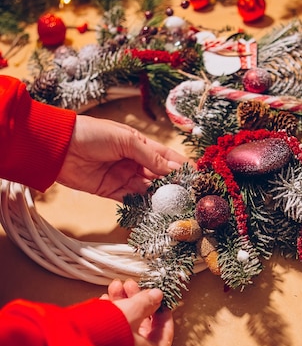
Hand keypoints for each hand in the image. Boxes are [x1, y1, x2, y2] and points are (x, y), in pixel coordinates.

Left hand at [57, 115, 188, 200]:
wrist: (60, 146)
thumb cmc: (93, 134)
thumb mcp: (126, 140)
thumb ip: (150, 157)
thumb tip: (173, 170)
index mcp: (140, 145)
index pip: (166, 157)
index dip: (181, 166)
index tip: (197, 177)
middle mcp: (134, 162)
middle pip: (159, 176)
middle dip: (173, 185)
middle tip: (189, 196)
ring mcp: (123, 177)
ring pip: (147, 190)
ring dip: (160, 197)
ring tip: (175, 206)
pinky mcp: (111, 191)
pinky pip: (131, 200)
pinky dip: (142, 206)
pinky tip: (155, 211)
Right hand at [101, 278, 173, 345]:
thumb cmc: (108, 336)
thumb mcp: (131, 312)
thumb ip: (146, 303)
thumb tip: (157, 296)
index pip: (165, 332)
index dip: (161, 310)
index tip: (156, 296)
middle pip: (143, 329)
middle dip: (136, 303)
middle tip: (129, 286)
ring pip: (127, 333)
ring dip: (122, 308)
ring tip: (114, 288)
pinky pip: (113, 340)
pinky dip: (112, 321)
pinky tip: (104, 302)